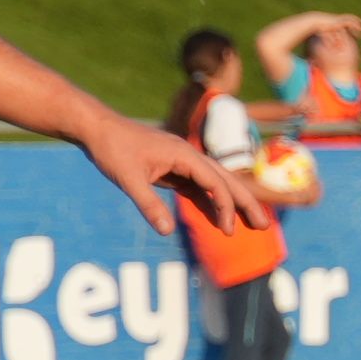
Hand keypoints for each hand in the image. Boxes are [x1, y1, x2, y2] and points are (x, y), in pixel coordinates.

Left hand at [85, 111, 267, 240]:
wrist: (96, 128)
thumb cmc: (112, 149)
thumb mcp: (128, 179)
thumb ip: (149, 205)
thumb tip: (167, 231)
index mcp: (183, 154)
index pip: (215, 182)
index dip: (225, 208)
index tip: (227, 231)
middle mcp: (188, 156)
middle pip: (226, 180)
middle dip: (245, 203)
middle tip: (263, 226)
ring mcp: (181, 162)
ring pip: (215, 183)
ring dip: (231, 203)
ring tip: (249, 223)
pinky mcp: (172, 168)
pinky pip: (197, 187)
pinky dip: (209, 202)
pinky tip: (215, 217)